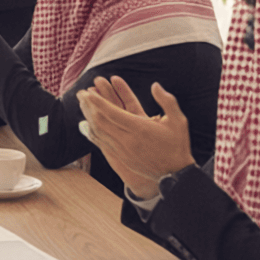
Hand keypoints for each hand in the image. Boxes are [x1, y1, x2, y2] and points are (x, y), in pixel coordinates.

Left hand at [74, 77, 195, 197]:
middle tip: (80, 93)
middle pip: (101, 121)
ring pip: (99, 131)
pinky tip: (87, 123)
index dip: (98, 102)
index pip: (112, 113)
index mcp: (140, 128)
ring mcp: (123, 150)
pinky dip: (93, 131)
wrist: (176, 174)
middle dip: (88, 106)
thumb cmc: (177, 145)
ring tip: (82, 104)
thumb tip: (155, 85)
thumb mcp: (178, 120)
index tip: (88, 92)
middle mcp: (128, 140)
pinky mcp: (121, 157)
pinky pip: (102, 142)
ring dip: (88, 116)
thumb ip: (167, 101)